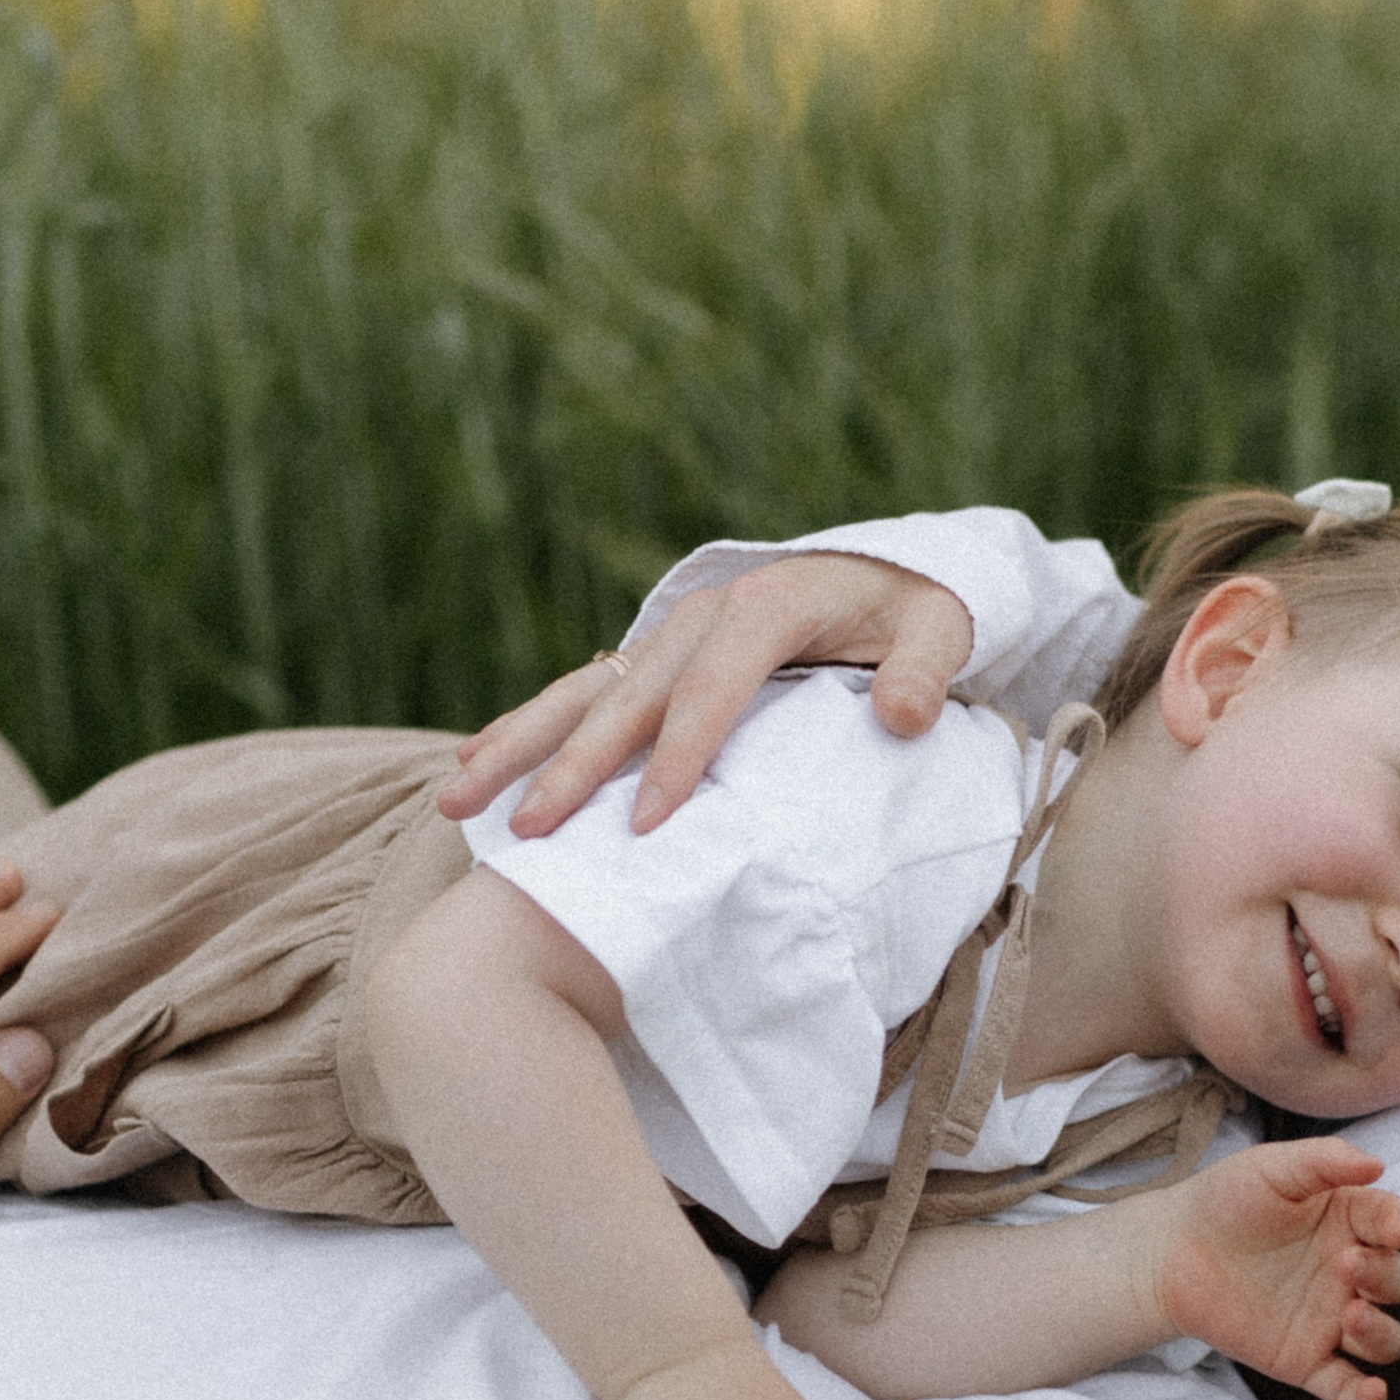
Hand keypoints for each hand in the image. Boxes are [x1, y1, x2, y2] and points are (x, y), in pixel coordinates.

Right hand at [435, 554, 974, 840]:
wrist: (887, 567)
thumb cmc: (917, 610)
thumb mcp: (944, 628)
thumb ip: (926, 669)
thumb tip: (904, 716)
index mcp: (766, 606)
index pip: (713, 690)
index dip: (679, 756)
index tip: (647, 822)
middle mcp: (702, 615)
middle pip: (627, 699)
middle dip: (573, 767)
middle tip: (529, 833)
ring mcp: (669, 634)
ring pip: (581, 694)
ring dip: (517, 745)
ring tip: (455, 799)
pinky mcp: (653, 658)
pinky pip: (580, 696)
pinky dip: (525, 729)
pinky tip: (472, 769)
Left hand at [1147, 1138, 1399, 1399]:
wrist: (1170, 1252)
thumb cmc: (1224, 1201)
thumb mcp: (1271, 1168)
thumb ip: (1323, 1160)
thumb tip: (1376, 1163)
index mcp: (1352, 1222)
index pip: (1395, 1225)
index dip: (1399, 1227)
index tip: (1394, 1228)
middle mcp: (1351, 1273)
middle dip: (1387, 1276)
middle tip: (1347, 1265)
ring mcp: (1332, 1320)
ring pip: (1387, 1340)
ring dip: (1382, 1332)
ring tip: (1349, 1316)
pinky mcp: (1306, 1361)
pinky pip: (1346, 1386)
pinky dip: (1365, 1396)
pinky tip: (1371, 1394)